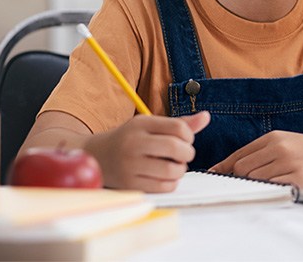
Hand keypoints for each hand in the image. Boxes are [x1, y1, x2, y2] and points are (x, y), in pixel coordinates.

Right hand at [85, 111, 209, 191]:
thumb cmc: (130, 139)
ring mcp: (130, 165)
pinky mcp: (129, 184)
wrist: (96, 155)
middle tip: (184, 155)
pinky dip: (171, 183)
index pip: (178, 127)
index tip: (186, 140)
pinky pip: (163, 187)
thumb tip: (206, 117)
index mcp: (141, 124)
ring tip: (174, 166)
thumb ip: (180, 123)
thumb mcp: (151, 125)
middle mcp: (134, 143)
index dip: (189, 135)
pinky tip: (165, 177)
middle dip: (187, 153)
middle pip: (175, 148)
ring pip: (171, 170)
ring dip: (180, 170)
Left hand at [210, 131, 302, 187]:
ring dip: (257, 184)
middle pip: (242, 168)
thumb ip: (260, 152)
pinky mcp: (300, 180)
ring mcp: (290, 164)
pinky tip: (281, 185)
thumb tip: (229, 167)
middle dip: (240, 178)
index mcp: (274, 138)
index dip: (223, 168)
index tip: (213, 176)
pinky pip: (274, 188)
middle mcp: (280, 148)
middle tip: (247, 182)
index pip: (239, 154)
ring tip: (271, 181)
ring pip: (255, 180)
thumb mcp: (285, 142)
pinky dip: (272, 190)